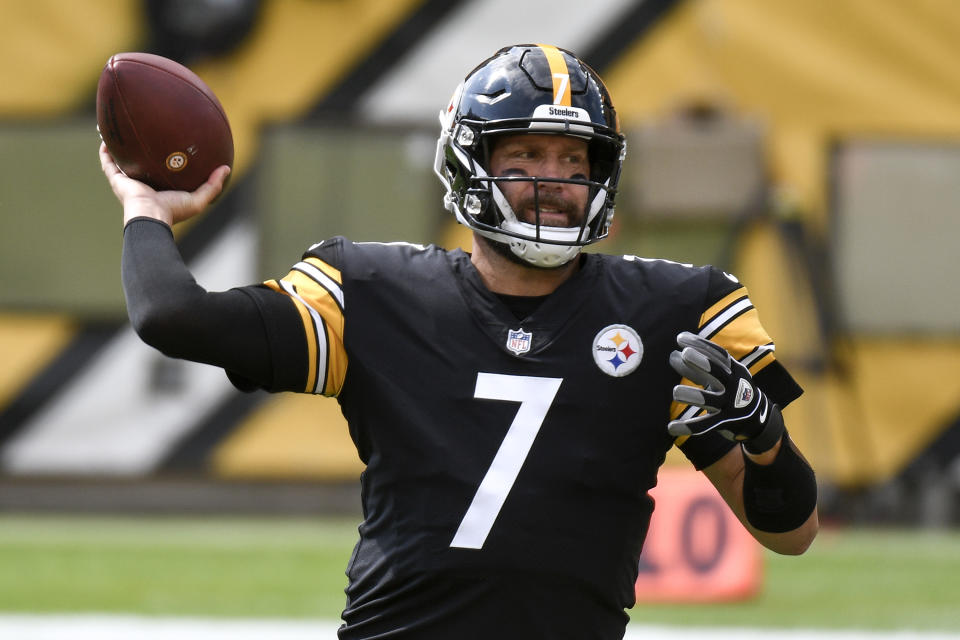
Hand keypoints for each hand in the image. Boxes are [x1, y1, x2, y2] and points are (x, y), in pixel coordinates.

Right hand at [99, 142, 230, 226]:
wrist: (151, 216)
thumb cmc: (174, 210)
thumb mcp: (199, 199)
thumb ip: (212, 185)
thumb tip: (226, 168)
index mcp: (159, 190)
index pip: (160, 174)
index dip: (162, 162)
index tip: (168, 147)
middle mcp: (142, 185)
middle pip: (140, 165)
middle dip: (140, 152)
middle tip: (145, 135)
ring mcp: (128, 182)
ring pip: (120, 162)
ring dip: (119, 148)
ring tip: (120, 130)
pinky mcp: (117, 180)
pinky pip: (108, 162)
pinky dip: (105, 151)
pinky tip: (106, 137)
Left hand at [667, 331, 782, 453]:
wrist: (757, 419)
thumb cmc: (731, 390)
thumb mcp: (720, 376)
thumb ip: (697, 368)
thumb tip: (673, 355)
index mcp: (734, 370)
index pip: (718, 354)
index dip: (700, 345)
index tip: (680, 338)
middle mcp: (734, 385)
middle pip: (718, 372)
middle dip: (702, 363)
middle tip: (685, 353)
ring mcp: (730, 405)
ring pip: (710, 400)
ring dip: (692, 395)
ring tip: (675, 391)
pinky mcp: (725, 423)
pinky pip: (705, 425)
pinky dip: (688, 427)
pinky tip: (671, 427)